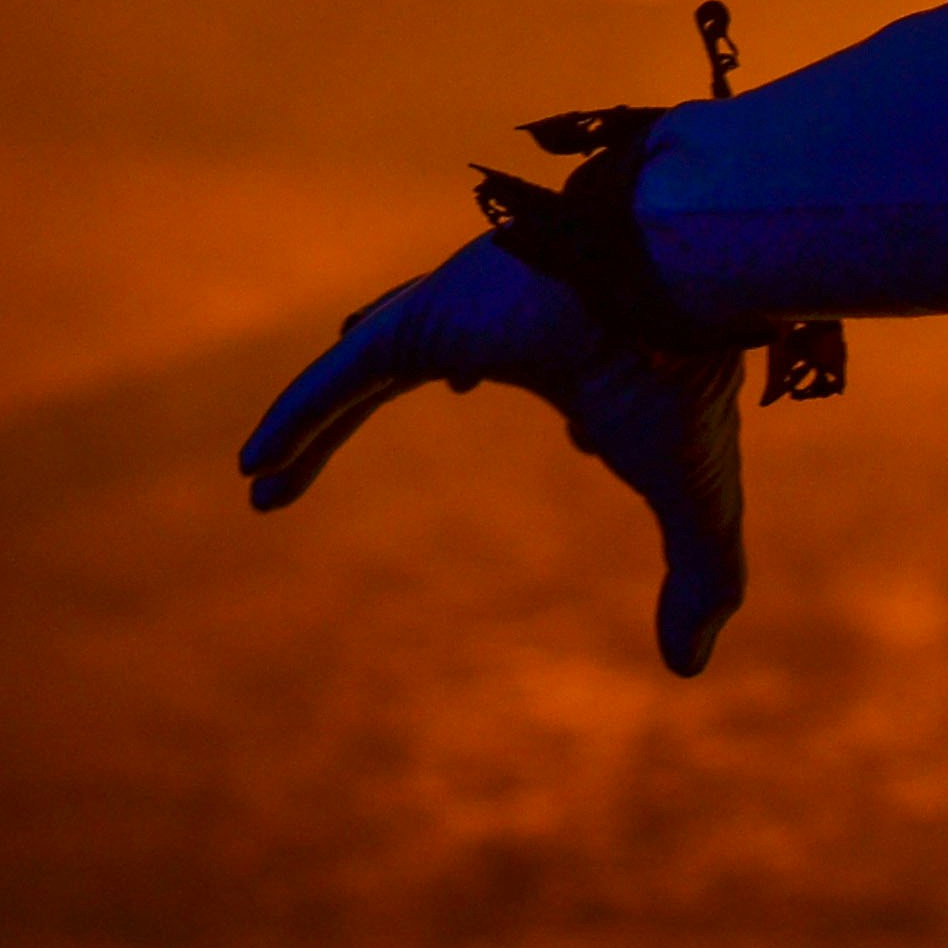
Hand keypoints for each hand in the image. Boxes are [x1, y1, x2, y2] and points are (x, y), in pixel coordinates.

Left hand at [238, 231, 756, 674]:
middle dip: (355, 420)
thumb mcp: (695, 495)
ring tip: (260, 479)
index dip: (565, 411)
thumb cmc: (685, 381)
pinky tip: (249, 465)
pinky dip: (294, 416)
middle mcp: (503, 324)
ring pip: (357, 376)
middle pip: (407, 372)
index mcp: (570, 351)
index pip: (542, 375)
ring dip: (310, 428)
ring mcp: (454, 314)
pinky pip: (338, 376)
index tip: (587, 438)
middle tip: (309, 468)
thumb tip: (689, 667)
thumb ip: (698, 575)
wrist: (680, 279)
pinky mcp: (420, 317)